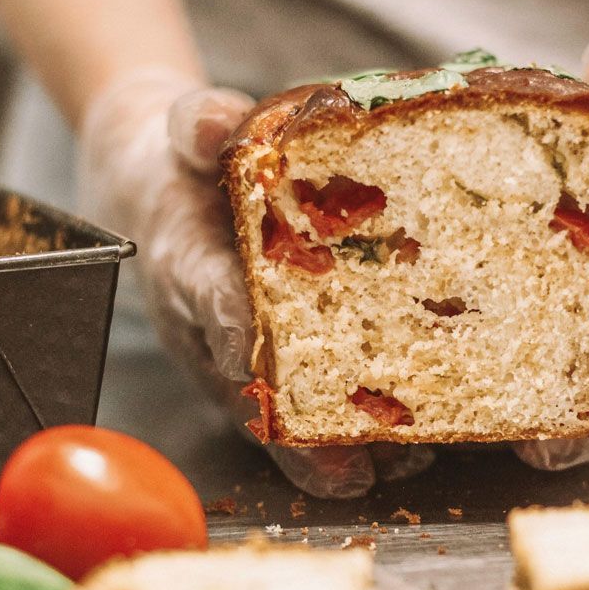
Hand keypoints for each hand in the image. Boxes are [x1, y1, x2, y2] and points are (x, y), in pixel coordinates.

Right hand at [77, 68, 433, 497]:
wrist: (169, 192)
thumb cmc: (188, 167)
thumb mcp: (187, 130)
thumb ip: (198, 124)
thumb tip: (213, 121)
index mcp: (188, 265)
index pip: (210, 299)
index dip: (241, 334)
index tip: (272, 365)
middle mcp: (214, 329)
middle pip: (253, 393)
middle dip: (300, 436)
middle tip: (352, 468)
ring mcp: (245, 359)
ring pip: (288, 419)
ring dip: (342, 448)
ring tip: (406, 464)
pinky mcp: (278, 370)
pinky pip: (314, 411)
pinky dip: (360, 435)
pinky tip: (419, 448)